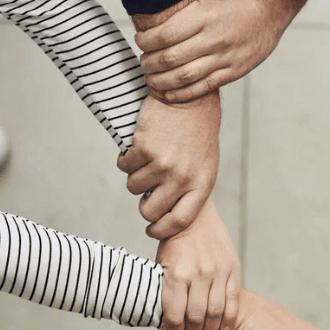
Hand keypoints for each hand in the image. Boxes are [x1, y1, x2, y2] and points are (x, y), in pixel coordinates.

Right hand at [119, 91, 220, 239]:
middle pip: (150, 210)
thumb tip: (168, 217)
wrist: (190, 99)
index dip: (161, 230)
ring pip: (133, 187)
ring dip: (135, 177)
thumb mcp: (205, 166)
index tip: (152, 229)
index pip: (179, 221)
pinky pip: (124, 166)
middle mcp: (183, 177)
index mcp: (202, 184)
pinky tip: (139, 148)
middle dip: (144, 206)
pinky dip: (126, 159)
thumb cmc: (198, 135)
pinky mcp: (144, 148)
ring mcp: (163, 163)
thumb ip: (190, 191)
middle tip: (146, 194)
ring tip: (148, 161)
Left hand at [134, 0, 307, 101]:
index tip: (140, 41)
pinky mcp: (234, 71)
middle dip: (150, 63)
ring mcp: (225, 57)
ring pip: (184, 77)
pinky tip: (169, 93)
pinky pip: (204, 87)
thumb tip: (153, 27)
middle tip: (143, 62)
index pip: (164, 35)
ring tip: (151, 79)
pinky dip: (182, 93)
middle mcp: (214, 38)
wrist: (270, 5)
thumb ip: (184, 16)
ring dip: (161, 81)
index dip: (146, 41)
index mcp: (205, 16)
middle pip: (171, 58)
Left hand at [155, 199, 241, 329]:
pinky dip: (228, 320)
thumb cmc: (174, 242)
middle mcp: (198, 273)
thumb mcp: (162, 264)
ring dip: (209, 328)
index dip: (173, 329)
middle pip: (196, 317)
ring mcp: (218, 271)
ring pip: (216, 313)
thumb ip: (165, 290)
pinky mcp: (233, 269)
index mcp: (176, 273)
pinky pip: (233, 301)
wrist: (195, 216)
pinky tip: (223, 329)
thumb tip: (167, 320)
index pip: (175, 314)